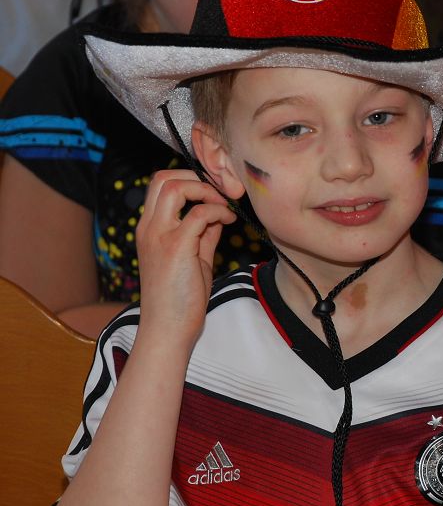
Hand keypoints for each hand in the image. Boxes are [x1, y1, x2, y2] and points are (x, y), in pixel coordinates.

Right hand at [135, 170, 236, 341]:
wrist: (168, 329)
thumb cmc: (180, 299)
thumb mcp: (194, 259)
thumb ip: (203, 234)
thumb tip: (218, 215)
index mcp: (150, 229)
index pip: (160, 185)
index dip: (190, 180)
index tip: (215, 192)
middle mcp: (150, 228)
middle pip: (163, 178)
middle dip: (196, 176)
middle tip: (221, 192)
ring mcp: (159, 236)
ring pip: (174, 186)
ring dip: (206, 190)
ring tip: (224, 205)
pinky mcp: (176, 248)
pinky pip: (199, 213)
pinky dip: (218, 211)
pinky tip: (229, 221)